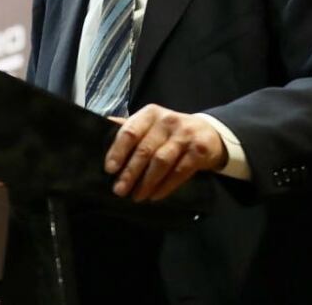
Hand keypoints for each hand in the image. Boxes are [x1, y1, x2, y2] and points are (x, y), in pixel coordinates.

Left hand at [104, 104, 226, 201]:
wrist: (209, 133)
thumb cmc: (170, 131)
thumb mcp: (150, 124)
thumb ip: (129, 127)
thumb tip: (102, 125)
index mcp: (150, 113)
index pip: (130, 131)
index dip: (118, 151)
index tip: (109, 169)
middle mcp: (167, 120)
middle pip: (145, 149)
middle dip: (130, 172)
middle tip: (119, 190)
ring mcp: (185, 135)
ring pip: (161, 161)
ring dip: (147, 182)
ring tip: (136, 196)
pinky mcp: (200, 150)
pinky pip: (179, 171)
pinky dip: (166, 186)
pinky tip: (155, 196)